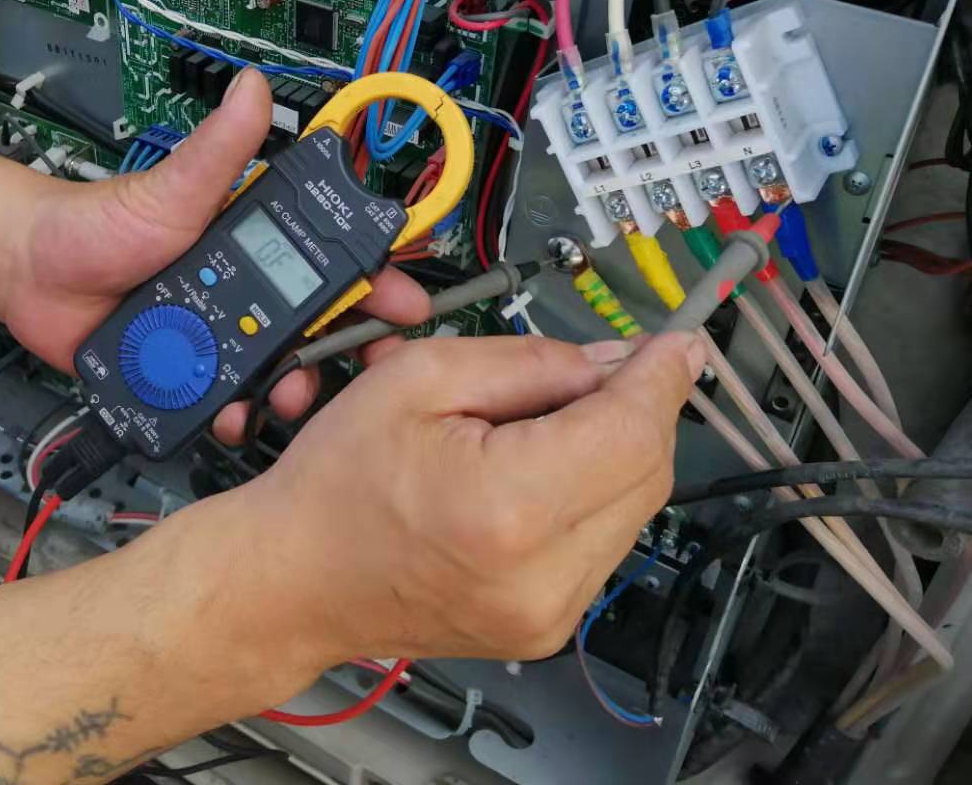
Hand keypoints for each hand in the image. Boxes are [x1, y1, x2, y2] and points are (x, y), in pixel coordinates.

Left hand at [0, 68, 429, 420]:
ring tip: (281, 396)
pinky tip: (231, 415)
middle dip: (344, 353)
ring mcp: (218, 339)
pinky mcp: (187, 376)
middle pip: (317, 329)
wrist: (29, 276)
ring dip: (292, 391)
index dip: (377, 285)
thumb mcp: (171, 188)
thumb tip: (252, 89)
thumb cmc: (98, 224)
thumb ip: (218, 149)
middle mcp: (245, 293)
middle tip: (352, 368)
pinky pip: (226, 402)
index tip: (405, 306)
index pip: (333, 263)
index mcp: (255, 245)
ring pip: (277, 373)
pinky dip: (236, 415)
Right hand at [223, 332, 702, 667]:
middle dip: (636, 410)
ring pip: (635, 510)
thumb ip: (530, 362)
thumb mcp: (419, 379)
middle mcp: (540, 575)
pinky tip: (537, 475)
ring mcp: (547, 614)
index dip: (662, 377)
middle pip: (649, 471)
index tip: (678, 344)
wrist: (294, 580)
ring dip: (613, 453)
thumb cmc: (336, 483)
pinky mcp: (545, 628)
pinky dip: (588, 497)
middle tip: (595, 372)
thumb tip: (612, 361)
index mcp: (507, 507)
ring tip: (541, 428)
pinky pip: (603, 544)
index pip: (632, 430)